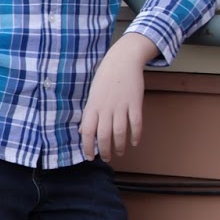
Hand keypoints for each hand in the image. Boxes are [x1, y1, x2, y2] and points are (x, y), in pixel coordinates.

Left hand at [80, 34, 154, 160]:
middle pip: (104, 136)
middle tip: (106, 158)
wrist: (122, 61)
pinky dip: (136, 136)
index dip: (87, 147)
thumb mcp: (92, 94)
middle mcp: (105, 108)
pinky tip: (134, 142)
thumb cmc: (105, 78)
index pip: (87, 131)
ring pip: (120, 133)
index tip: (89, 156)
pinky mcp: (135, 104)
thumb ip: (90, 113)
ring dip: (120, 146)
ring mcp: (121, 106)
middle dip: (104, 151)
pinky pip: (136, 124)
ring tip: (120, 153)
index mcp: (92, 106)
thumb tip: (84, 131)